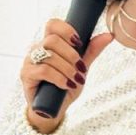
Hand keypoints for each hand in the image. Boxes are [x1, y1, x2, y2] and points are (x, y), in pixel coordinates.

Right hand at [21, 19, 113, 133]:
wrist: (52, 109)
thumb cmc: (64, 86)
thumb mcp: (80, 68)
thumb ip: (91, 51)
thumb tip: (108, 35)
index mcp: (49, 43)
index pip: (52, 24)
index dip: (66, 30)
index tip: (79, 42)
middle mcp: (37, 49)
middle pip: (52, 40)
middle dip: (71, 54)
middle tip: (80, 68)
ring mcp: (29, 61)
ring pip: (49, 56)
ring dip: (67, 68)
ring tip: (76, 79)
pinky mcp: (26, 74)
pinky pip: (43, 70)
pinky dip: (59, 78)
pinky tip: (66, 85)